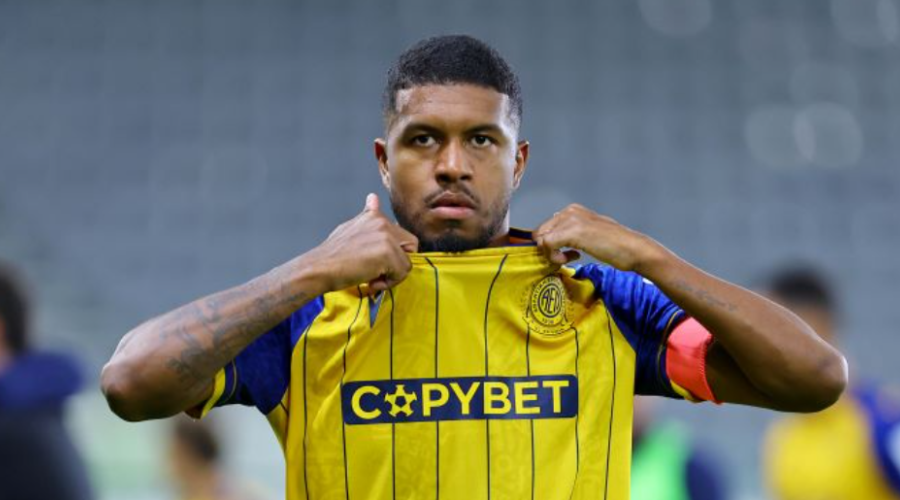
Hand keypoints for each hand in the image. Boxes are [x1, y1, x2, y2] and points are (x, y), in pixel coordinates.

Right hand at [302, 193, 418, 294]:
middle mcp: (383, 222)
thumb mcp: (350, 228)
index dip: (393, 253)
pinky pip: (402, 273)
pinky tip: (370, 281)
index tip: (373, 260)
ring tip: (370, 276)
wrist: (320, 267)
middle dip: (397, 262)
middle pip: (411, 247)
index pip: (402, 236)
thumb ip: (366, 216)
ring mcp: (386, 236)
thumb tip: (373, 197)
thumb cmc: (333, 255)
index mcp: (375, 216)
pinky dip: (389, 282)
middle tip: (375, 271)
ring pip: (406, 263)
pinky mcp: (388, 252)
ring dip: (391, 275)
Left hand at [533, 204, 661, 271]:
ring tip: (570, 258)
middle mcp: (570, 211)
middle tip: (566, 258)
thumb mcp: (589, 234)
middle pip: (539, 233)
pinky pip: (547, 244)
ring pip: (541, 238)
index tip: (567, 253)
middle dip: (548, 249)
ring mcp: (571, 219)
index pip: (545, 228)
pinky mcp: (573, 231)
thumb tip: (549, 240)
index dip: (550, 245)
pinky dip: (555, 257)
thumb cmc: (615, 246)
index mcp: (573, 210)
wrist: (633, 249)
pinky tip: (574, 258)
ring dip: (551, 254)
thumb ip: (570, 233)